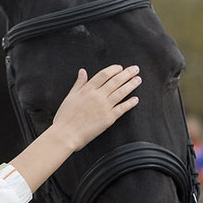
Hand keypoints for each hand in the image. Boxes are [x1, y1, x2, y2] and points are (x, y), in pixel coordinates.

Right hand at [9, 64, 139, 192]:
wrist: (65, 134)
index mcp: (87, 90)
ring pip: (121, 92)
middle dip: (127, 74)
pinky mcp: (108, 119)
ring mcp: (104, 107)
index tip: (120, 68)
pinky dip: (130, 103)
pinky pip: (122, 108)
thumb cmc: (64, 118)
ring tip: (138, 80)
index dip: (114, 69)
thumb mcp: (69, 97)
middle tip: (135, 69)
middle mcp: (97, 96)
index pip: (104, 75)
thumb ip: (78, 84)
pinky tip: (135, 99)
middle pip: (115, 81)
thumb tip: (82, 72)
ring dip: (131, 85)